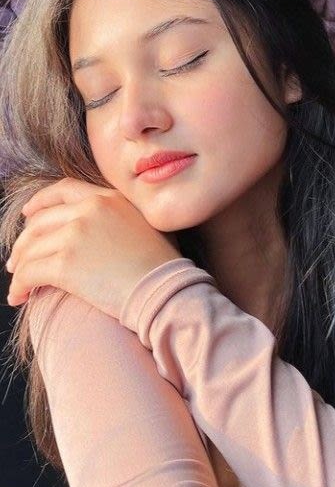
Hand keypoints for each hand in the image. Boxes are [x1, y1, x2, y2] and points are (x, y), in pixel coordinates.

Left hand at [5, 177, 180, 318]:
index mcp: (108, 198)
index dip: (40, 202)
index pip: (63, 190)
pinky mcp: (65, 263)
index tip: (28, 214)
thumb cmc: (161, 266)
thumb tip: (91, 234)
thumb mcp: (143, 225)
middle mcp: (89, 210)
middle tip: (17, 261)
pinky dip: (19, 285)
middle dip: (23, 243)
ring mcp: (75, 234)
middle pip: (40, 222)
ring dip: (19, 268)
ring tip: (18, 285)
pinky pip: (29, 272)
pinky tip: (20, 297)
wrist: (165, 290)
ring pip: (31, 249)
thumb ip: (116, 219)